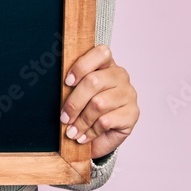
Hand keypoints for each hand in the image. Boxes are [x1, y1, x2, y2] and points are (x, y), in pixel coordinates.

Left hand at [59, 44, 138, 159]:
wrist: (103, 135)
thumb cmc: (88, 109)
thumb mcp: (78, 94)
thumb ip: (72, 87)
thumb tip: (58, 90)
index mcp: (106, 64)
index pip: (100, 53)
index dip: (81, 66)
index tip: (67, 82)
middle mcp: (120, 75)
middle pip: (94, 81)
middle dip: (74, 103)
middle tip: (64, 118)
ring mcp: (128, 94)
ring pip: (98, 103)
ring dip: (81, 121)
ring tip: (72, 132)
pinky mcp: (132, 114)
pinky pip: (106, 121)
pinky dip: (91, 131)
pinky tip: (85, 136)